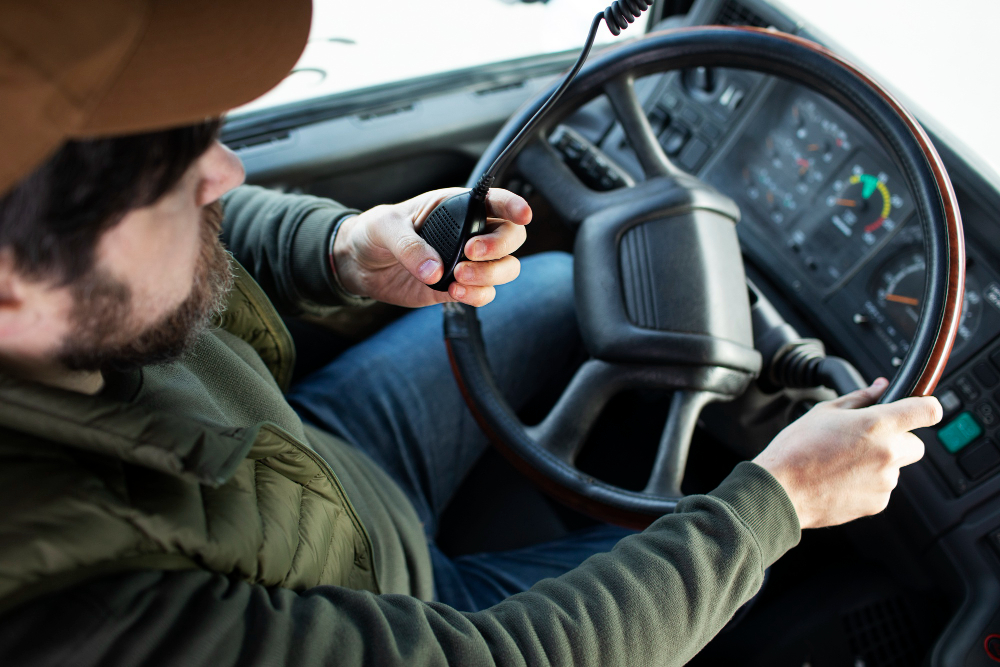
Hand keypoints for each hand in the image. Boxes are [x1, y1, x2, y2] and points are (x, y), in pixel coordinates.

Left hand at [331, 187, 530, 307]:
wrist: (359, 264)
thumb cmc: (374, 232)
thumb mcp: (385, 227)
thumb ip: (410, 246)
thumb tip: (435, 270)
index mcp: (457, 206)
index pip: (496, 202)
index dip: (514, 206)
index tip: (522, 215)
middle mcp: (470, 233)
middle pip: (511, 237)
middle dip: (499, 246)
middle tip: (470, 252)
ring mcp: (467, 262)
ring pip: (505, 268)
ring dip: (490, 274)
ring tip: (458, 276)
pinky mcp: (458, 287)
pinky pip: (483, 293)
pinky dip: (477, 295)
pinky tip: (455, 291)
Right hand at [753, 378, 942, 528]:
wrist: (781, 490)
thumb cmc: (796, 450)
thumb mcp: (824, 411)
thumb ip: (860, 398)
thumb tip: (880, 388)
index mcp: (877, 425)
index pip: (928, 411)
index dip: (926, 407)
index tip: (919, 409)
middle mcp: (887, 453)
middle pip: (916, 444)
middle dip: (897, 439)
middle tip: (866, 439)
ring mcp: (885, 481)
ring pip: (896, 466)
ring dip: (879, 462)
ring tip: (844, 461)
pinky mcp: (878, 503)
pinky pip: (883, 487)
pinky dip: (869, 482)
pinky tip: (842, 478)